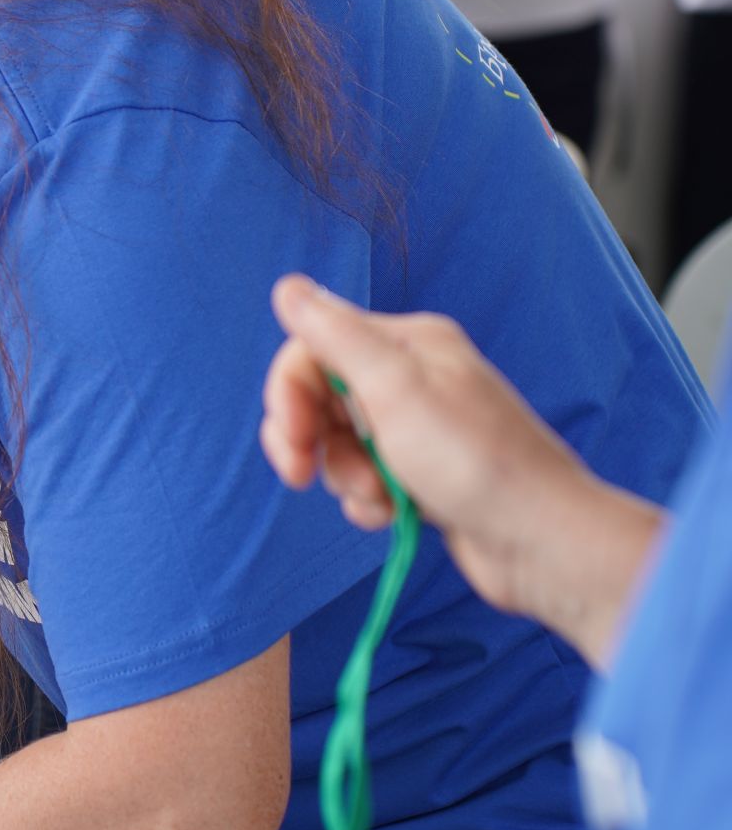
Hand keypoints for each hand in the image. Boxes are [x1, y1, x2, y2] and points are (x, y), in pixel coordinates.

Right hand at [261, 275, 657, 655]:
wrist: (541, 541)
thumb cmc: (475, 462)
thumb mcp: (396, 390)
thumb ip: (336, 336)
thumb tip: (288, 287)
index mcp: (408, 345)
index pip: (316, 347)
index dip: (289, 393)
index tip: (292, 438)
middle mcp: (413, 379)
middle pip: (322, 396)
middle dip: (312, 440)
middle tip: (304, 476)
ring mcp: (418, 429)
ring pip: (340, 444)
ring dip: (344, 476)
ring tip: (378, 497)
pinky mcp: (422, 474)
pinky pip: (367, 478)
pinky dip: (367, 500)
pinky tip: (390, 515)